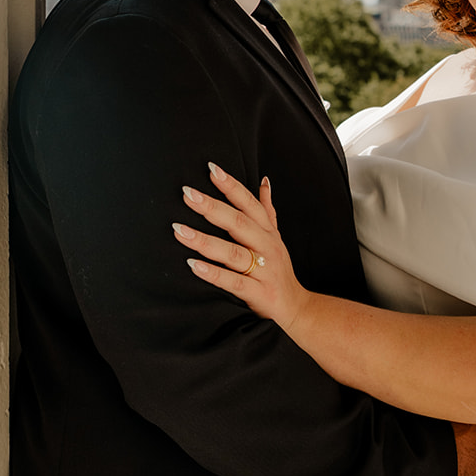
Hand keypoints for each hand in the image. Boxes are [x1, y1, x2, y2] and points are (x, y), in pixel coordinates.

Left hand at [175, 164, 307, 329]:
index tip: (211, 169)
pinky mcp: (259, 293)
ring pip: (233, 253)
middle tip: (187, 194)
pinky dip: (213, 273)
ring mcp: (264, 270)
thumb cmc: (279, 270)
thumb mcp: (276, 237)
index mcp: (268, 232)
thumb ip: (267, 210)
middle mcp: (267, 247)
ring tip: (179, 230)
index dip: (231, 186)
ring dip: (204, 241)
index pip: (249, 204)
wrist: (296, 306)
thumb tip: (264, 182)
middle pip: (238, 223)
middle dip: (211, 207)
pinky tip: (193, 265)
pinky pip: (234, 282)